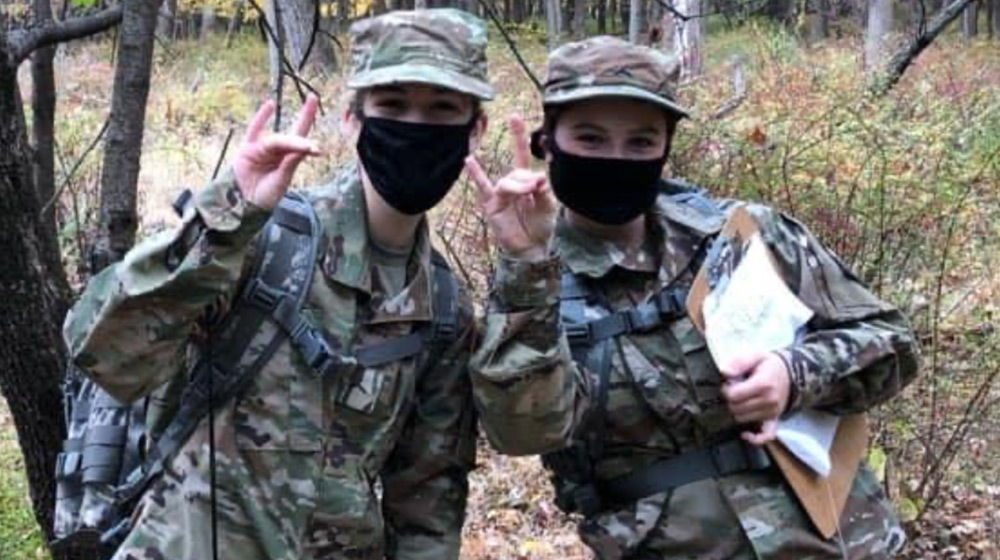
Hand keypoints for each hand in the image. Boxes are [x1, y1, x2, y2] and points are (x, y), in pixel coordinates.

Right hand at [232, 94, 321, 209]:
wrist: (243, 203)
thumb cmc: (266, 195)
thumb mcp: (281, 181)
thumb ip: (291, 163)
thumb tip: (307, 147)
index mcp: (289, 159)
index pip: (303, 140)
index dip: (313, 130)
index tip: (324, 115)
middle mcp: (278, 151)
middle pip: (292, 137)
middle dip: (305, 117)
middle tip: (314, 100)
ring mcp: (262, 148)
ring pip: (276, 140)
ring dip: (287, 141)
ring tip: (302, 146)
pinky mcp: (247, 148)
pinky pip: (254, 130)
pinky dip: (261, 118)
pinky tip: (269, 105)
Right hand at [465, 114, 556, 259]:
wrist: (533, 248)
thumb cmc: (541, 226)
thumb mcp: (549, 206)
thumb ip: (544, 191)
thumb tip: (538, 176)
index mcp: (527, 181)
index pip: (522, 154)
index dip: (519, 136)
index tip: (514, 117)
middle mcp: (512, 184)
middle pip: (518, 170)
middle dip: (527, 178)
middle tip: (537, 187)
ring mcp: (501, 194)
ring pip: (507, 182)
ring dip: (518, 186)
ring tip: (528, 194)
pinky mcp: (492, 205)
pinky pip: (483, 187)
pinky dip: (476, 174)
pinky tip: (469, 161)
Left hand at [720, 352, 791, 445]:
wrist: (791, 373)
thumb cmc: (770, 365)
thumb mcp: (755, 355)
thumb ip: (739, 362)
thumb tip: (725, 372)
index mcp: (763, 384)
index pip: (734, 395)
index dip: (726, 389)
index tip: (728, 383)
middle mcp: (769, 401)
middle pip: (736, 408)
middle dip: (730, 399)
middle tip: (735, 390)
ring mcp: (772, 412)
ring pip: (742, 419)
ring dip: (738, 410)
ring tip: (743, 399)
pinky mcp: (774, 420)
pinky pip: (765, 436)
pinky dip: (754, 438)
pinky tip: (745, 434)